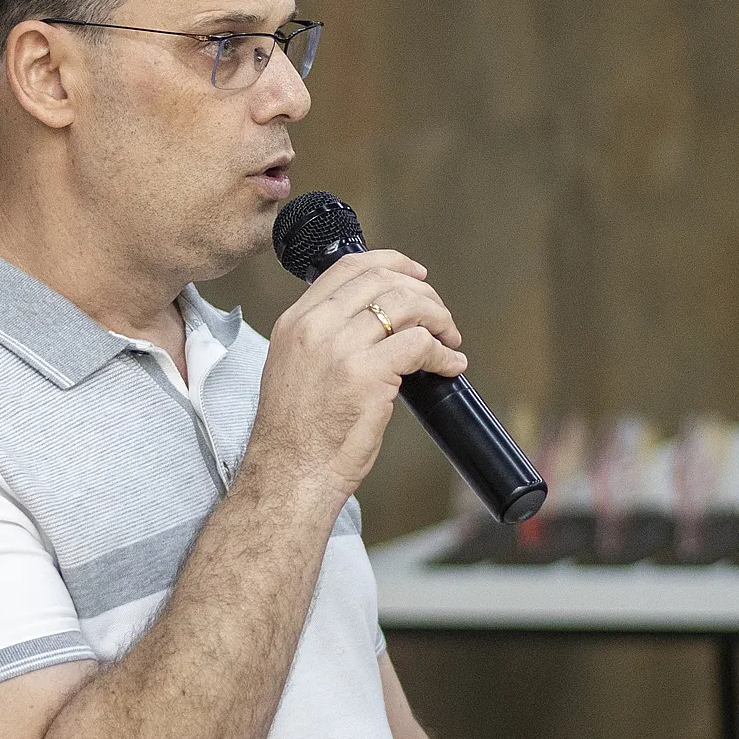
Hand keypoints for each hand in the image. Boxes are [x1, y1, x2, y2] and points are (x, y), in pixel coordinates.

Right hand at [246, 250, 467, 510]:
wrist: (288, 475)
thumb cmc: (295, 436)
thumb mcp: (294, 369)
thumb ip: (324, 339)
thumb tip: (372, 325)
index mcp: (295, 322)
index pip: (347, 267)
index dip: (390, 263)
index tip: (415, 275)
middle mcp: (314, 328)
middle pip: (383, 280)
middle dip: (423, 293)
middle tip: (440, 318)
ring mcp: (340, 349)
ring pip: (406, 306)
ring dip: (438, 320)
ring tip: (448, 341)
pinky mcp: (367, 376)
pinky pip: (420, 345)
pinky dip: (443, 355)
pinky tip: (449, 366)